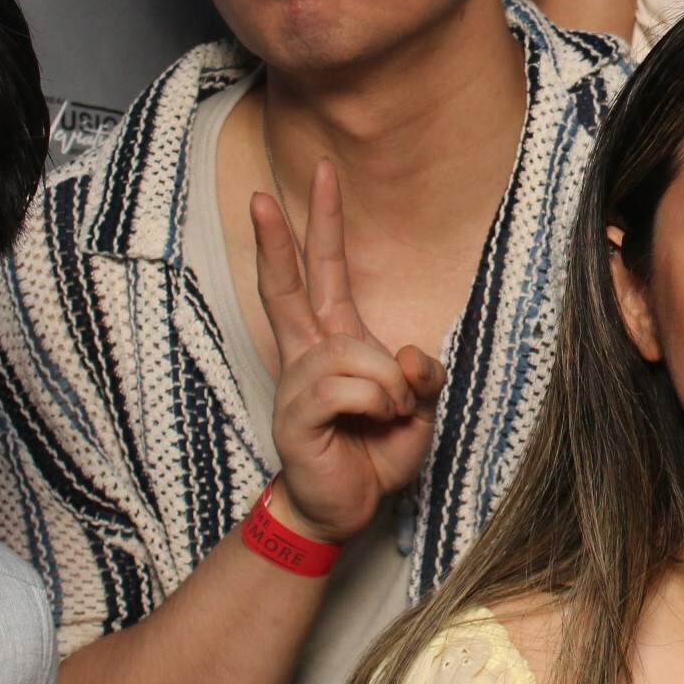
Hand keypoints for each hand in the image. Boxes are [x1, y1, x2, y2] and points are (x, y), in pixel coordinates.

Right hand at [253, 161, 444, 544]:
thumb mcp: (417, 408)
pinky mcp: (293, 415)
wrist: (344, 509)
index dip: (322, 224)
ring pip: (351, 352)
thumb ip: (422, 375)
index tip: (321, 174)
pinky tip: (369, 421)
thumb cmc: (374, 453)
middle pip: (286, 287)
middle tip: (262, 196)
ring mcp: (296, 383)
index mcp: (334, 342)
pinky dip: (373, 401)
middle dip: (278, 240)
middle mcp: (307, 355)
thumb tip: (407, 354)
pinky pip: (344, 386)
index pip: (322, 272)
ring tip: (387, 413)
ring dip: (386, 383)